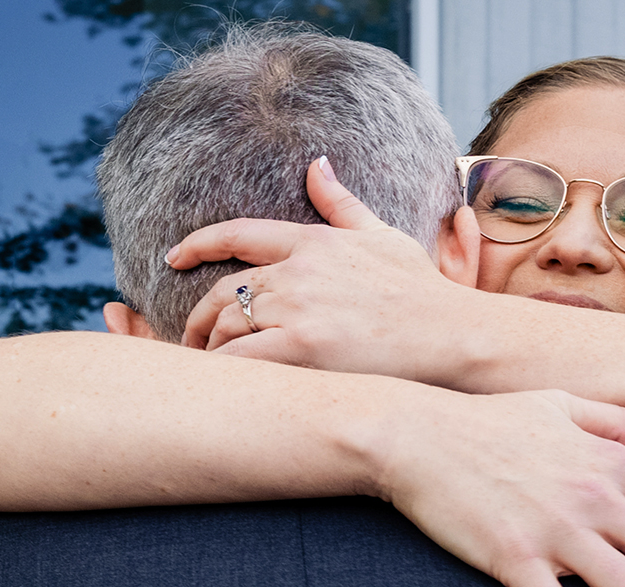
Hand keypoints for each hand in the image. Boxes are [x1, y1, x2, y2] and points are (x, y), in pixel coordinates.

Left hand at [169, 157, 477, 383]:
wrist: (451, 334)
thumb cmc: (421, 291)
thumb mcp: (382, 236)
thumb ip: (342, 204)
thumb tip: (315, 164)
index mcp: (314, 242)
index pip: (237, 234)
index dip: (198, 244)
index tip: (173, 258)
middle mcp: (298, 271)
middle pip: (225, 291)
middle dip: (198, 317)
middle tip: (190, 338)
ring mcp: (298, 308)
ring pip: (228, 326)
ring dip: (211, 349)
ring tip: (211, 369)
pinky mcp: (302, 346)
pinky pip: (242, 358)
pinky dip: (223, 370)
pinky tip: (224, 384)